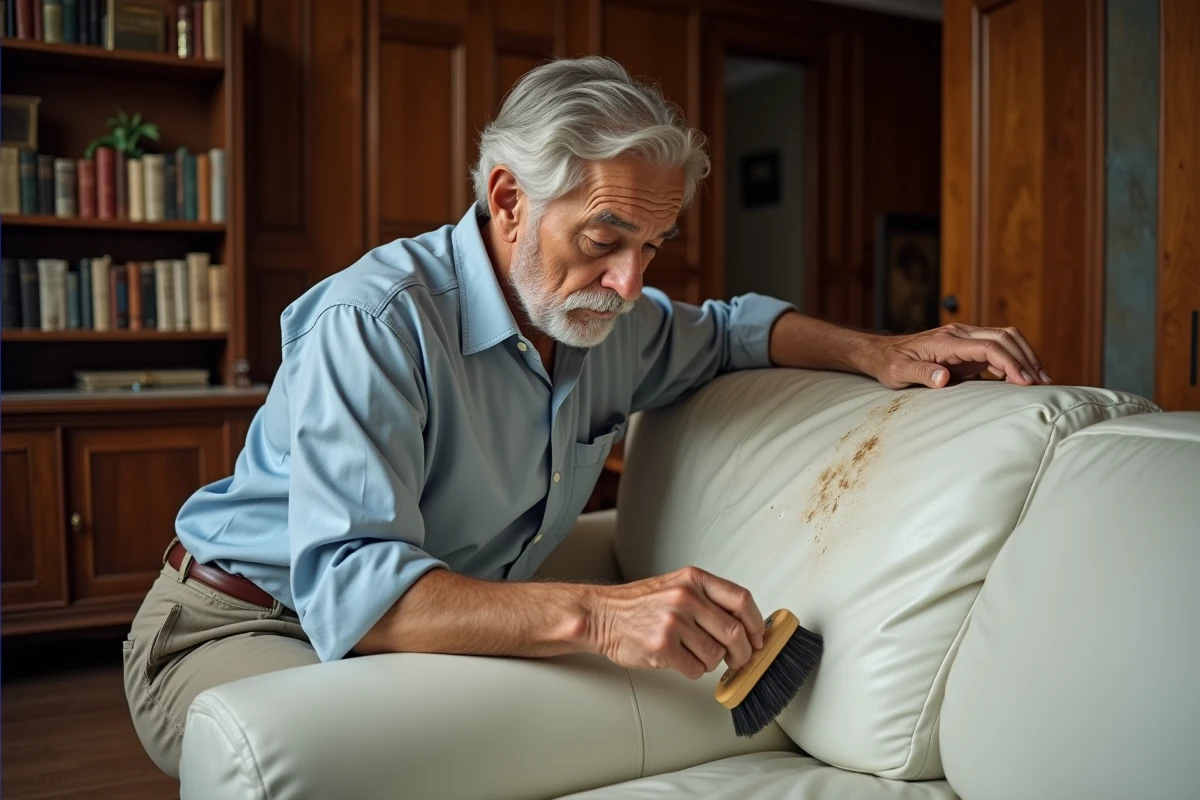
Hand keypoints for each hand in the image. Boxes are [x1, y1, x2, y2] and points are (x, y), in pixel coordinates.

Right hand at [584, 566, 764, 679]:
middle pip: (735, 633)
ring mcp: (674, 621)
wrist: (603, 615)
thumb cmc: (641, 604)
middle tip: (738, 660)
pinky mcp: (662, 646)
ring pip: (716, 655)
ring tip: (693, 654)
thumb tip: (746, 627)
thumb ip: (710, 601)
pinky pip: (695, 669)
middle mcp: (686, 597)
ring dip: (710, 663)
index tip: (758, 639)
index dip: (756, 624)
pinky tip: (678, 660)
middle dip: (742, 654)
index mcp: (694, 579)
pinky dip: (692, 671)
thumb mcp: (678, 586)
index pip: (742, 600)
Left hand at [867, 323, 1051, 389]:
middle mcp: (959, 334)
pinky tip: (1023, 378)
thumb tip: (945, 379)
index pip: (989, 345)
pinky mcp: (966, 347)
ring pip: (1005, 339)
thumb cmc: (889, 364)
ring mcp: (964, 339)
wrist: (881, 353)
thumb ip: (922, 373)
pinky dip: (1013, 361)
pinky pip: (997, 349)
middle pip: (1004, 337)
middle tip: (1043, 383)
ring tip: (1041, 380)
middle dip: (1027, 358)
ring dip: (1025, 357)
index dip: (1010, 362)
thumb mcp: (899, 372)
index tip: (1025, 382)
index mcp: (946, 340)